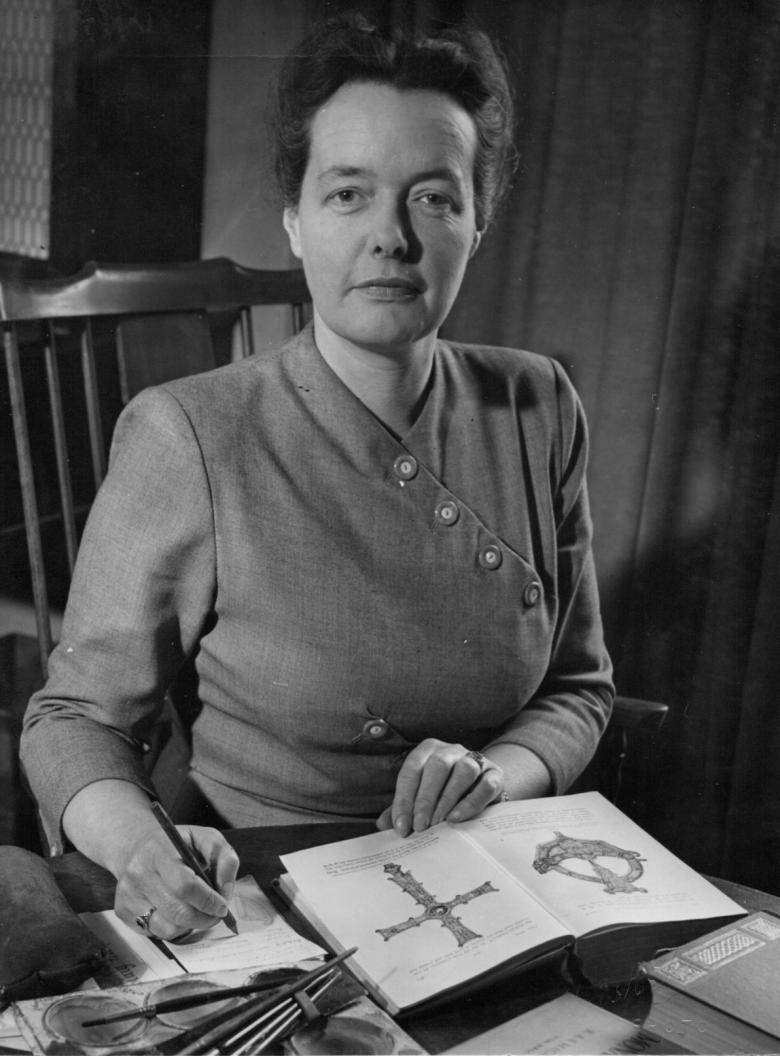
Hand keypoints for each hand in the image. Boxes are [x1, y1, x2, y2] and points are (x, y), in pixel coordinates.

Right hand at [113, 825, 239, 940]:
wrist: (136, 846)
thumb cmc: (177, 845)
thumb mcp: (204, 838)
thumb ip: (224, 858)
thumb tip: (226, 890)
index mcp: (160, 851)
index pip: (185, 886)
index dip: (208, 901)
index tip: (222, 905)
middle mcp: (139, 873)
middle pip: (177, 912)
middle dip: (204, 918)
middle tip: (215, 915)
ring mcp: (128, 894)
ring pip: (166, 928)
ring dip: (189, 925)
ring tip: (195, 910)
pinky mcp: (122, 911)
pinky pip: (154, 932)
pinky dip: (172, 927)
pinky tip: (175, 911)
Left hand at [376, 739, 503, 836]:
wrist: (481, 784)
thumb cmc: (443, 790)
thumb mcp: (421, 796)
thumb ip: (403, 808)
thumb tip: (382, 824)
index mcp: (428, 751)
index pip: (412, 769)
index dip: (403, 798)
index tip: (401, 825)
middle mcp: (451, 750)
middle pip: (437, 766)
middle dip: (425, 798)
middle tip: (420, 826)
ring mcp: (475, 759)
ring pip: (464, 770)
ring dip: (448, 798)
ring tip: (438, 823)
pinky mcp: (494, 774)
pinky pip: (486, 784)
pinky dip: (471, 802)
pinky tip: (457, 818)